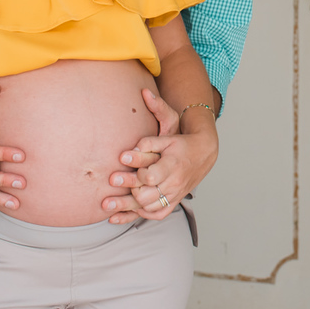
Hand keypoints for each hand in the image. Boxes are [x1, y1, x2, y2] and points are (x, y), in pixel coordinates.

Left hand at [103, 89, 218, 222]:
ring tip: (106, 205)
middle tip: (109, 185)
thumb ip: (157, 112)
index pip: (151, 175)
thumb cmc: (181, 141)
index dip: (135, 172)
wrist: (203, 155)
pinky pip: (154, 215)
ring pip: (149, 208)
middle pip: (147, 195)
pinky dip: (137, 215)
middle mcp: (174, 183)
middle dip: (126, 192)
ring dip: (127, 207)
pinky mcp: (171, 202)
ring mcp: (173, 195)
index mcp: (173, 164)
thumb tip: (144, 93)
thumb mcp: (170, 125)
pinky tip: (119, 215)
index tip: (120, 163)